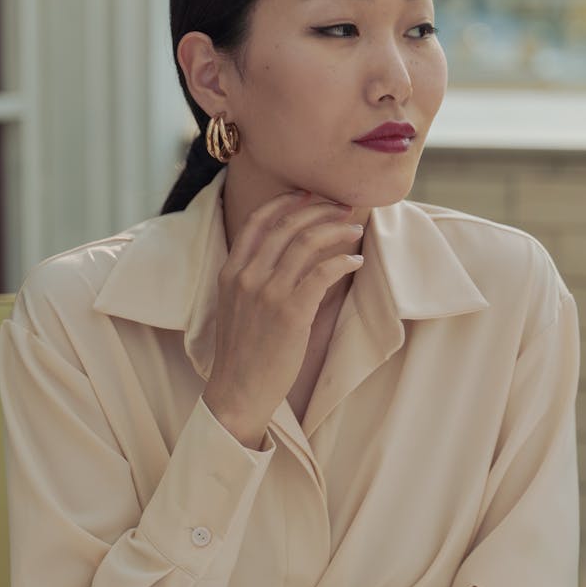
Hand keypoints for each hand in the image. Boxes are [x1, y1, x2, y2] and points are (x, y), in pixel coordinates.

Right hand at [203, 191, 362, 446]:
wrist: (237, 392)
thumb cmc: (242, 353)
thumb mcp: (237, 307)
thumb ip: (255, 279)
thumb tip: (293, 259)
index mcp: (231, 272)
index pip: (257, 221)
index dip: (284, 202)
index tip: (307, 194)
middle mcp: (247, 276)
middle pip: (287, 225)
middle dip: (318, 209)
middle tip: (341, 207)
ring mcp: (268, 293)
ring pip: (307, 243)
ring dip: (335, 231)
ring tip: (354, 229)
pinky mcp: (291, 312)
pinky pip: (323, 272)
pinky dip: (343, 262)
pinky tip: (354, 263)